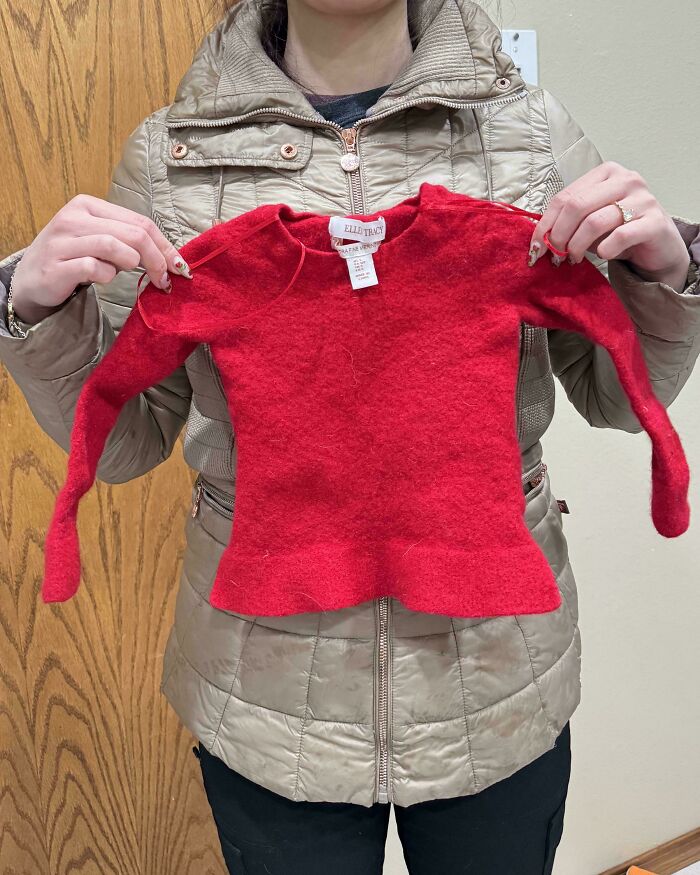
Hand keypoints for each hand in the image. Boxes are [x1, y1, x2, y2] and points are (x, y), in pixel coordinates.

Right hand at [10, 194, 191, 322]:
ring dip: (129, 264)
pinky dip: (106, 276)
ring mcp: (62, 241)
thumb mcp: (99, 240)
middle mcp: (73, 218)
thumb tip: (170, 257)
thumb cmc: (72, 259)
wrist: (30, 279)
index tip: (178, 266)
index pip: (139, 221)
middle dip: (156, 259)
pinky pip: (94, 268)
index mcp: (88, 205)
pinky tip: (101, 278)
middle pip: (133, 234)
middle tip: (163, 280)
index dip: (164, 245)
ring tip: (125, 273)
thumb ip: (129, 240)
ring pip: (114, 246)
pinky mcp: (57, 266)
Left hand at [528, 161, 690, 291]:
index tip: (536, 247)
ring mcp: (643, 199)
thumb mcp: (590, 221)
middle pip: (576, 206)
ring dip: (577, 246)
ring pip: (594, 222)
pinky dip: (605, 249)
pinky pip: (621, 236)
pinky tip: (602, 255)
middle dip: (559, 235)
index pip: (565, 196)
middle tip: (555, 255)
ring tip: (574, 259)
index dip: (545, 224)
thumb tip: (539, 239)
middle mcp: (626, 179)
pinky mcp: (655, 222)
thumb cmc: (620, 231)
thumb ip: (568, 221)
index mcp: (606, 173)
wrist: (658, 247)